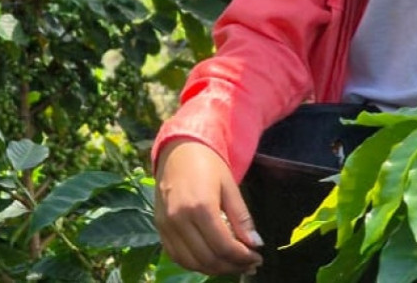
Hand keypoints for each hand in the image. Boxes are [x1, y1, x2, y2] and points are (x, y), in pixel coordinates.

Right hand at [154, 139, 263, 275]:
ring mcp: (166, 226)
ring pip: (192, 263)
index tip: (257, 257)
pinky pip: (177, 257)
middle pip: (208, 259)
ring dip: (215, 269)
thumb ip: (241, 217)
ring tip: (233, 264)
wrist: (179, 147)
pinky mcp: (159, 229)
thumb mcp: (230, 186)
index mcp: (200, 207)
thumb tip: (255, 244)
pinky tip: (211, 259)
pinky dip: (196, 264)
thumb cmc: (208, 162)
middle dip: (232, 266)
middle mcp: (179, 220)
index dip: (243, 257)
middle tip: (249, 264)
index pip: (224, 246)